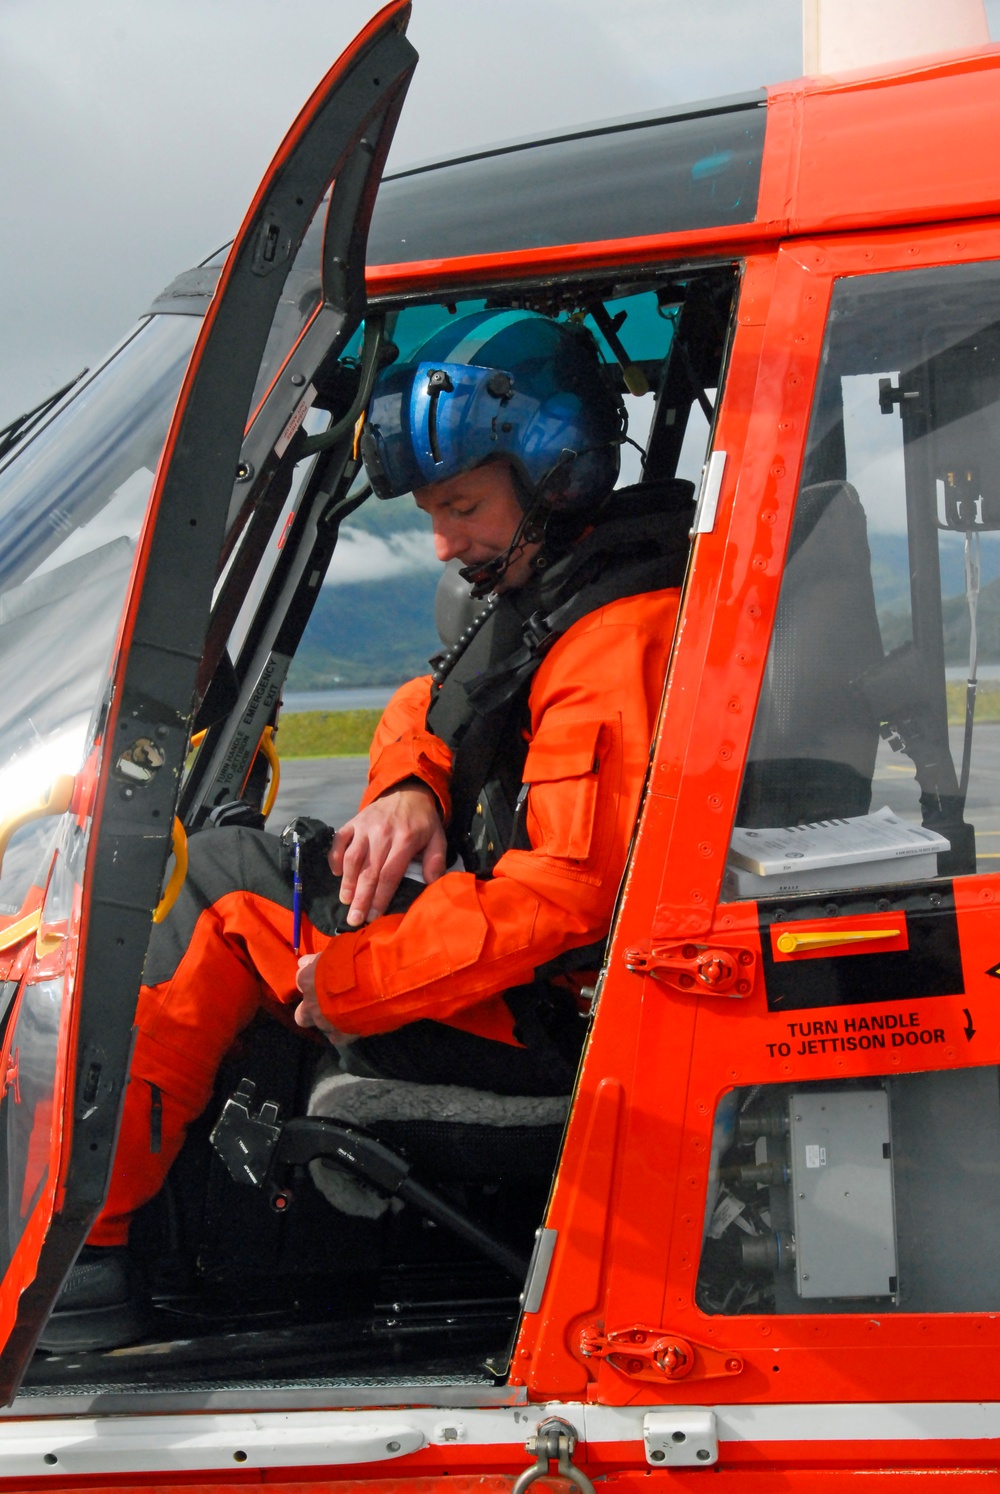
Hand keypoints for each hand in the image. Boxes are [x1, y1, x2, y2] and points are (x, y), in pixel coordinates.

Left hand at [294, 954, 351, 1041]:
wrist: (377, 982)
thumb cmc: (356, 960)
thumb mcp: (337, 949)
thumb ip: (319, 959)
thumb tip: (304, 962)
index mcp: (307, 980)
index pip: (300, 981)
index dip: (311, 980)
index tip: (321, 978)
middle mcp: (311, 1005)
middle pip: (301, 1015)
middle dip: (311, 1009)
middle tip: (326, 1002)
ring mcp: (324, 1022)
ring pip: (320, 1026)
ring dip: (328, 1020)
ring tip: (346, 1012)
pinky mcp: (341, 1036)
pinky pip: (337, 1037)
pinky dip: (343, 1031)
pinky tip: (354, 1023)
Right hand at [328, 784, 446, 926]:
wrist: (407, 791)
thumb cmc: (422, 821)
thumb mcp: (437, 838)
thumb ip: (435, 861)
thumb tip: (433, 883)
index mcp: (404, 840)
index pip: (390, 874)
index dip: (381, 897)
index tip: (374, 916)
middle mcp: (382, 833)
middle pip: (369, 871)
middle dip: (361, 898)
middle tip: (354, 919)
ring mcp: (365, 827)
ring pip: (352, 857)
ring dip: (347, 881)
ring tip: (345, 901)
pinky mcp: (354, 821)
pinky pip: (339, 840)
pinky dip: (334, 857)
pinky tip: (335, 874)